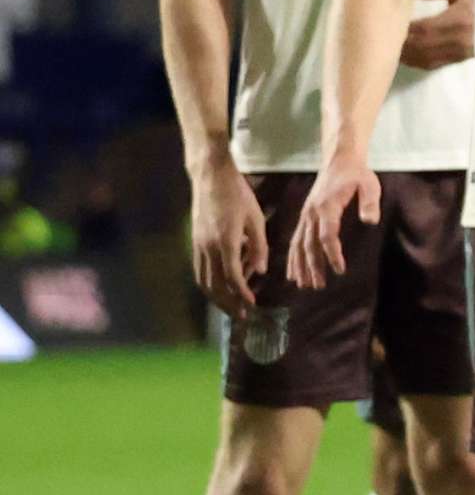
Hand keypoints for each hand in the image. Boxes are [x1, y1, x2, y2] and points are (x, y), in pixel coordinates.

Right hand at [187, 159, 269, 317]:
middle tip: (242, 316)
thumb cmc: (238, 195)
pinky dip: (209, 284)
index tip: (252, 305)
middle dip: (228, 303)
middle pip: (215, 285)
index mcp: (226, 242)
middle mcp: (208, 247)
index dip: (242, 293)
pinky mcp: (194, 242)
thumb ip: (259, 247)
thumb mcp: (257, 219)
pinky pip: (199, 270)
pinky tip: (219, 289)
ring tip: (231, 308)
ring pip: (204, 280)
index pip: (233, 276)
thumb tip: (261, 271)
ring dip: (217, 297)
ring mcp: (198, 245)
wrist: (210, 178)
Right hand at [284, 154, 380, 291]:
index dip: (332, 254)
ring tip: (304, 285)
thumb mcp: (369, 185)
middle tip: (318, 286)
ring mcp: (306, 215)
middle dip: (313, 267)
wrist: (339, 161)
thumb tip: (370, 221)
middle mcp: (312, 213)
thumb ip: (370, 202)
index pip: (327, 235)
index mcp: (327, 207)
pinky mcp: (305, 217)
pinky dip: (293, 257)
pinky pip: (295, 239)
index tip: (339, 270)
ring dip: (300, 266)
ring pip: (299, 244)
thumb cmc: (357, 175)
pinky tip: (293, 272)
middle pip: (310, 244)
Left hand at [397, 0, 474, 70]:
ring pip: (423, 57)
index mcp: (458, 19)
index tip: (391, 23)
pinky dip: (414, 62)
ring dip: (405, 54)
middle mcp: (457, 39)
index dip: (407, 28)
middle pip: (421, 44)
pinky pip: (430, 65)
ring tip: (390, 48)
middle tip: (384, 37)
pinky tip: (405, 57)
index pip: (426, 27)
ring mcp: (456, 53)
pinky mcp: (455, 61)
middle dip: (402, 42)